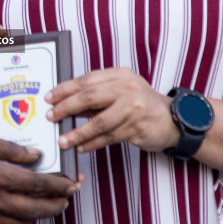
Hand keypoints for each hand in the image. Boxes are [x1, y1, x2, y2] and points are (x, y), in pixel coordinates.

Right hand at [0, 129, 80, 223]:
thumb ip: (10, 149)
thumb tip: (34, 156)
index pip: (38, 184)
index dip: (59, 186)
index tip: (72, 184)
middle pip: (33, 209)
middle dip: (55, 207)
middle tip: (66, 201)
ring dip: (36, 219)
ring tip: (45, 210)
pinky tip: (14, 219)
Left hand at [46, 68, 179, 154]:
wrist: (172, 120)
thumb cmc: (141, 105)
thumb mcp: (121, 91)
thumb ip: (98, 94)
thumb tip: (66, 103)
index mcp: (120, 75)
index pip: (87, 80)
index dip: (66, 89)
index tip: (50, 98)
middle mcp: (127, 89)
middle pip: (90, 97)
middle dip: (66, 108)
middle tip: (51, 116)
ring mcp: (133, 109)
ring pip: (98, 122)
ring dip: (78, 133)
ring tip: (63, 140)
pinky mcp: (136, 128)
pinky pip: (108, 137)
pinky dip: (92, 143)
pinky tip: (81, 147)